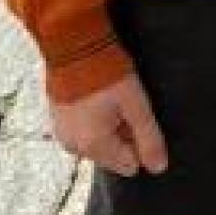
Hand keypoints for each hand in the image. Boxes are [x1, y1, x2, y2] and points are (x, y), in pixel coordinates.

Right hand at [47, 68, 168, 176]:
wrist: (73, 46)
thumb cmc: (107, 74)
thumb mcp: (136, 104)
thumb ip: (149, 138)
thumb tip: (159, 168)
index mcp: (94, 146)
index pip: (129, 166)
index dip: (138, 143)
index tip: (135, 117)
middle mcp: (74, 147)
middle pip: (112, 156)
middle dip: (122, 136)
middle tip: (122, 107)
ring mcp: (62, 135)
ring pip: (98, 143)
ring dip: (107, 127)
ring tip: (109, 100)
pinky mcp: (56, 122)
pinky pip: (82, 132)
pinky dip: (92, 120)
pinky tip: (95, 98)